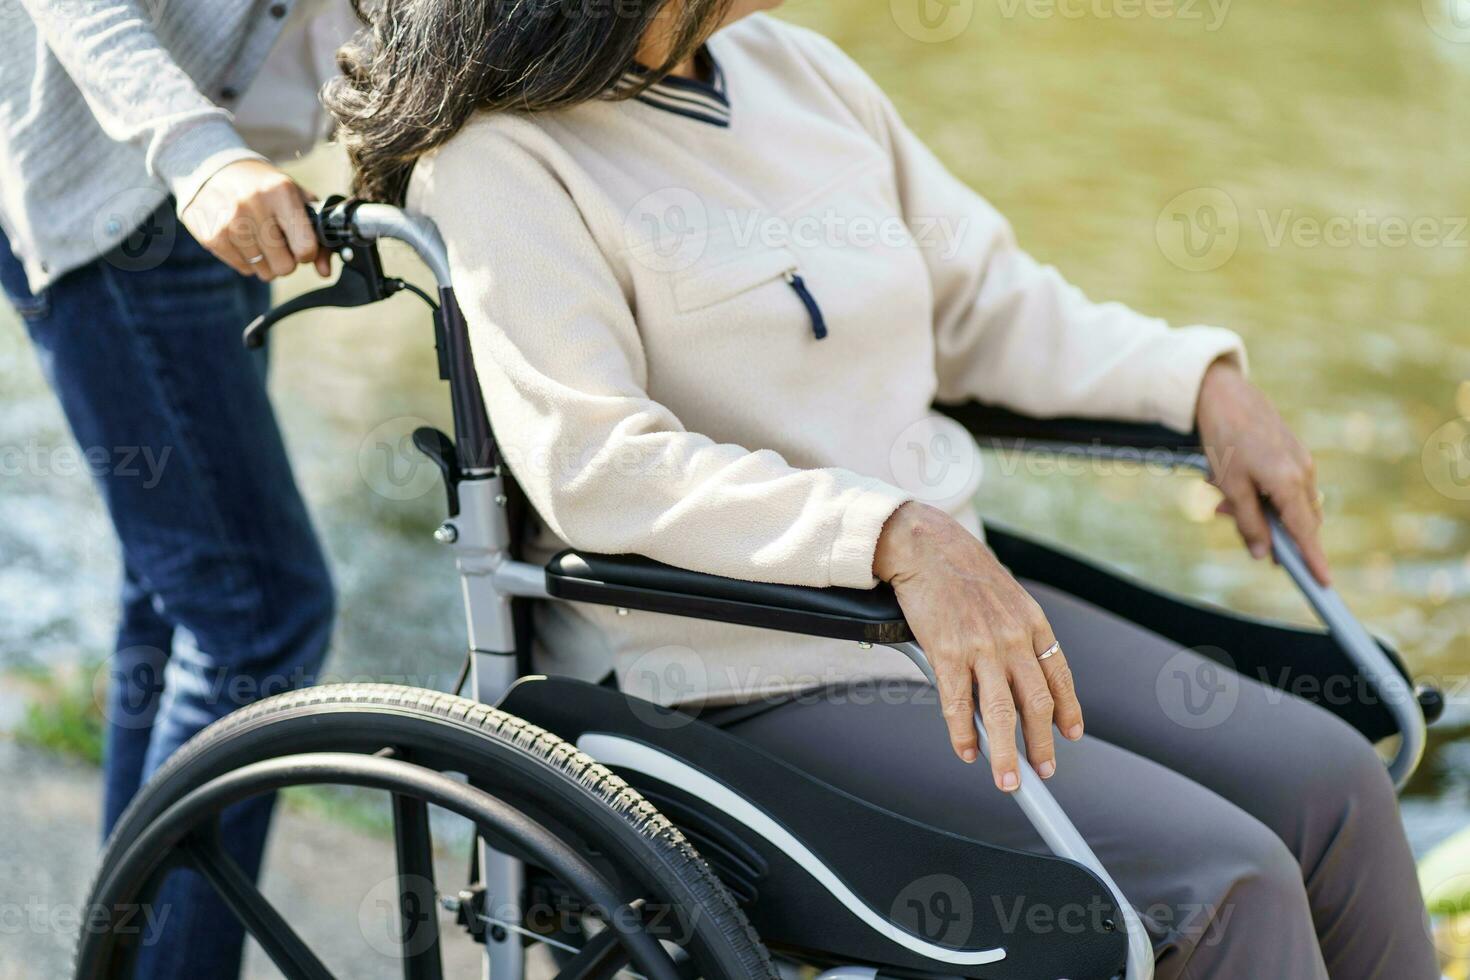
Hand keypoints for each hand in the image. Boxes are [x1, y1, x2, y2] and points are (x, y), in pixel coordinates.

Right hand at [180, 160, 330, 280]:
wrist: (215, 170)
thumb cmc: (266, 188)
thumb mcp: (297, 198)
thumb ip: (318, 234)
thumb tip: (325, 272)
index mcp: (281, 192)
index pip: (306, 247)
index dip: (307, 253)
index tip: (302, 244)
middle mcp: (255, 205)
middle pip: (285, 266)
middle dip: (287, 261)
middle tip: (280, 243)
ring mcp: (230, 221)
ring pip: (264, 271)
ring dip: (267, 262)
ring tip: (260, 239)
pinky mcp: (213, 235)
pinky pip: (243, 269)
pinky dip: (248, 261)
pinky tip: (244, 240)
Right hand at [874, 501, 1083, 790]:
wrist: (925, 545)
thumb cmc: (960, 569)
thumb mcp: (1004, 596)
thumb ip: (1014, 632)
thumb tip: (1015, 672)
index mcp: (1031, 622)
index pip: (1059, 675)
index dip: (1067, 710)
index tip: (1071, 734)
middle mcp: (1012, 637)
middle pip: (1037, 702)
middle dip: (1042, 744)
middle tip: (1044, 770)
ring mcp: (981, 646)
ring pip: (1002, 713)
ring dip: (1007, 755)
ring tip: (1009, 781)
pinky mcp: (947, 652)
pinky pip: (959, 705)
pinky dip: (964, 735)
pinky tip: (967, 752)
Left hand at [1196, 357, 1329, 584]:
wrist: (1223, 393)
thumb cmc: (1224, 437)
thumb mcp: (1230, 484)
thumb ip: (1247, 522)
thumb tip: (1263, 554)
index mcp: (1289, 481)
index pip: (1305, 532)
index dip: (1313, 559)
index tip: (1323, 583)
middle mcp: (1303, 472)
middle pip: (1299, 521)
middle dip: (1272, 531)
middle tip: (1232, 520)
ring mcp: (1301, 461)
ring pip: (1289, 504)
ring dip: (1260, 510)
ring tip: (1222, 497)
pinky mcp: (1294, 452)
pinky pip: (1284, 486)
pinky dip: (1262, 493)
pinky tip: (1231, 478)